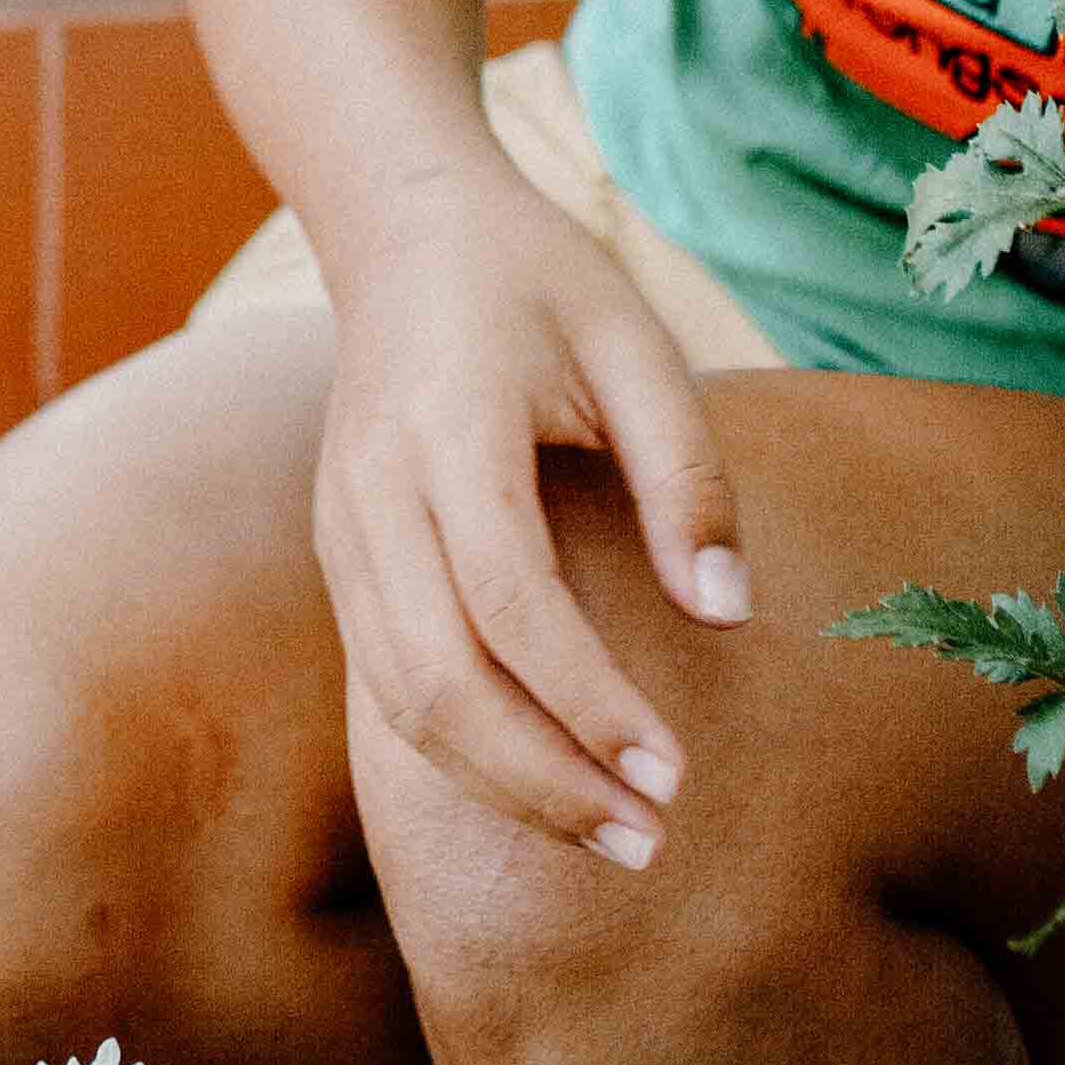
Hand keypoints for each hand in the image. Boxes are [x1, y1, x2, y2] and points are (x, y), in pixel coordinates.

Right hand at [308, 164, 752, 866]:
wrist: (399, 224)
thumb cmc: (536, 277)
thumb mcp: (636, 342)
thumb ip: (685, 474)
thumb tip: (726, 614)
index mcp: (447, 425)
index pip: (509, 598)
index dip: (588, 700)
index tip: (675, 772)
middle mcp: (372, 487)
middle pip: (438, 677)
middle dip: (545, 780)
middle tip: (652, 840)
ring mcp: (340, 525)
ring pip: (400, 698)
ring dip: (503, 785)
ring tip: (610, 835)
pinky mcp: (338, 552)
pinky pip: (386, 679)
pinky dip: (461, 751)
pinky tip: (546, 783)